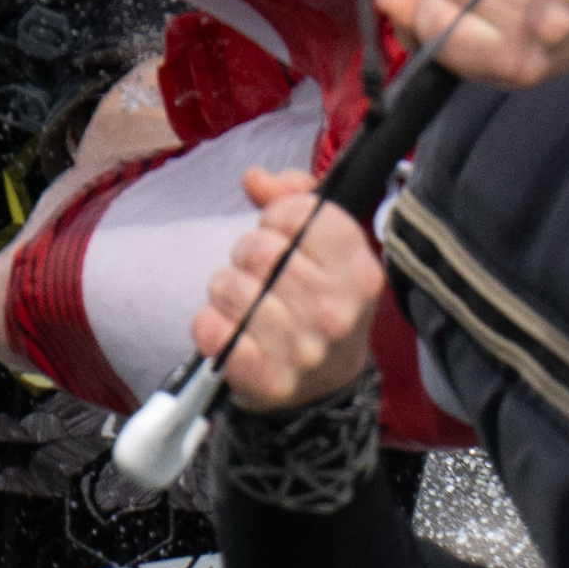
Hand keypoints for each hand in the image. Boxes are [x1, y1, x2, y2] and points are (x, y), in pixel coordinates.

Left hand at [194, 168, 386, 409]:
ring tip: (243, 303)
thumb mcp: (327, 250)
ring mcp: (302, 350)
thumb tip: (256, 179)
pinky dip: (209, 324)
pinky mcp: (265, 378)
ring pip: (228, 285)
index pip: (300, 212)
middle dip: (246, 254)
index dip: (277, 217)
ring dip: (224, 289)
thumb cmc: (320, 307)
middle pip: (258, 248)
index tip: (282, 236)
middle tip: (258, 274)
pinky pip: (211, 329)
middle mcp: (336, 311)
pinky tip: (230, 331)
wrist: (323, 388)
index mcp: (359, 272)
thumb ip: (294, 198)